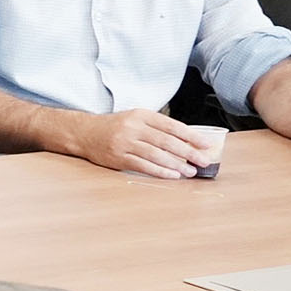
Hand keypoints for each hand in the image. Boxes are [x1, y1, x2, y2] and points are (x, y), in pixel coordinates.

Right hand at [69, 108, 211, 179]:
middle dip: (188, 152)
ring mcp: (124, 143)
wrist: (84, 133)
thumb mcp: (136, 119)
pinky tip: (172, 175)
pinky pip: (143, 166)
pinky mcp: (118, 158)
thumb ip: (158, 127)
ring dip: (176, 164)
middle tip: (204, 160)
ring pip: (156, 155)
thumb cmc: (116, 126)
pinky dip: (160, 171)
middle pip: (166, 141)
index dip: (191, 135)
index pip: (171, 125)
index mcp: (141, 115)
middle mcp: (133, 128)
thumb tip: (187, 141)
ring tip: (191, 171)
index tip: (206, 144)